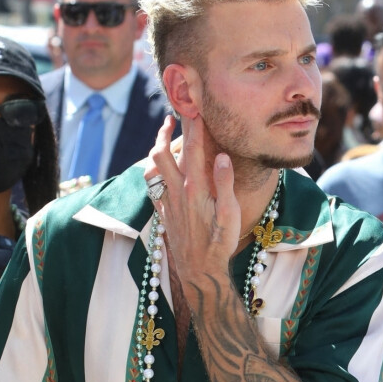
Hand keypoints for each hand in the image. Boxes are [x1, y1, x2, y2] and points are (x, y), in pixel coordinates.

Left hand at [144, 115, 241, 282]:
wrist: (199, 271)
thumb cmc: (220, 243)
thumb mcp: (230, 214)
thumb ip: (225, 183)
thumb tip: (222, 156)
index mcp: (195, 188)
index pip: (194, 149)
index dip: (195, 126)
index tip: (196, 109)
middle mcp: (177, 192)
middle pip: (162, 154)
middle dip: (164, 132)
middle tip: (171, 117)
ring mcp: (167, 202)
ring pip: (152, 169)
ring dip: (156, 150)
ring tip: (163, 138)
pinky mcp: (163, 212)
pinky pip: (151, 186)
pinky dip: (153, 171)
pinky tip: (160, 170)